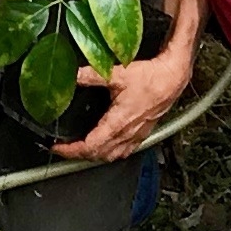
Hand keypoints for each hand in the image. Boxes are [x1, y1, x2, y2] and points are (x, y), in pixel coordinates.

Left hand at [55, 48, 187, 160]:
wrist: (173, 79)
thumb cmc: (151, 78)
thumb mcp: (117, 74)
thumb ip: (92, 75)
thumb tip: (73, 75)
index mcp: (117, 123)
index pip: (89, 147)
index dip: (70, 151)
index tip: (57, 148)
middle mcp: (126, 134)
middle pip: (98, 155)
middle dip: (78, 155)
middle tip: (63, 149)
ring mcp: (135, 135)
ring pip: (112, 156)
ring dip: (95, 156)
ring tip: (80, 150)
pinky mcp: (143, 132)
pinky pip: (124, 151)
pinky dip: (111, 153)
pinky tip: (107, 147)